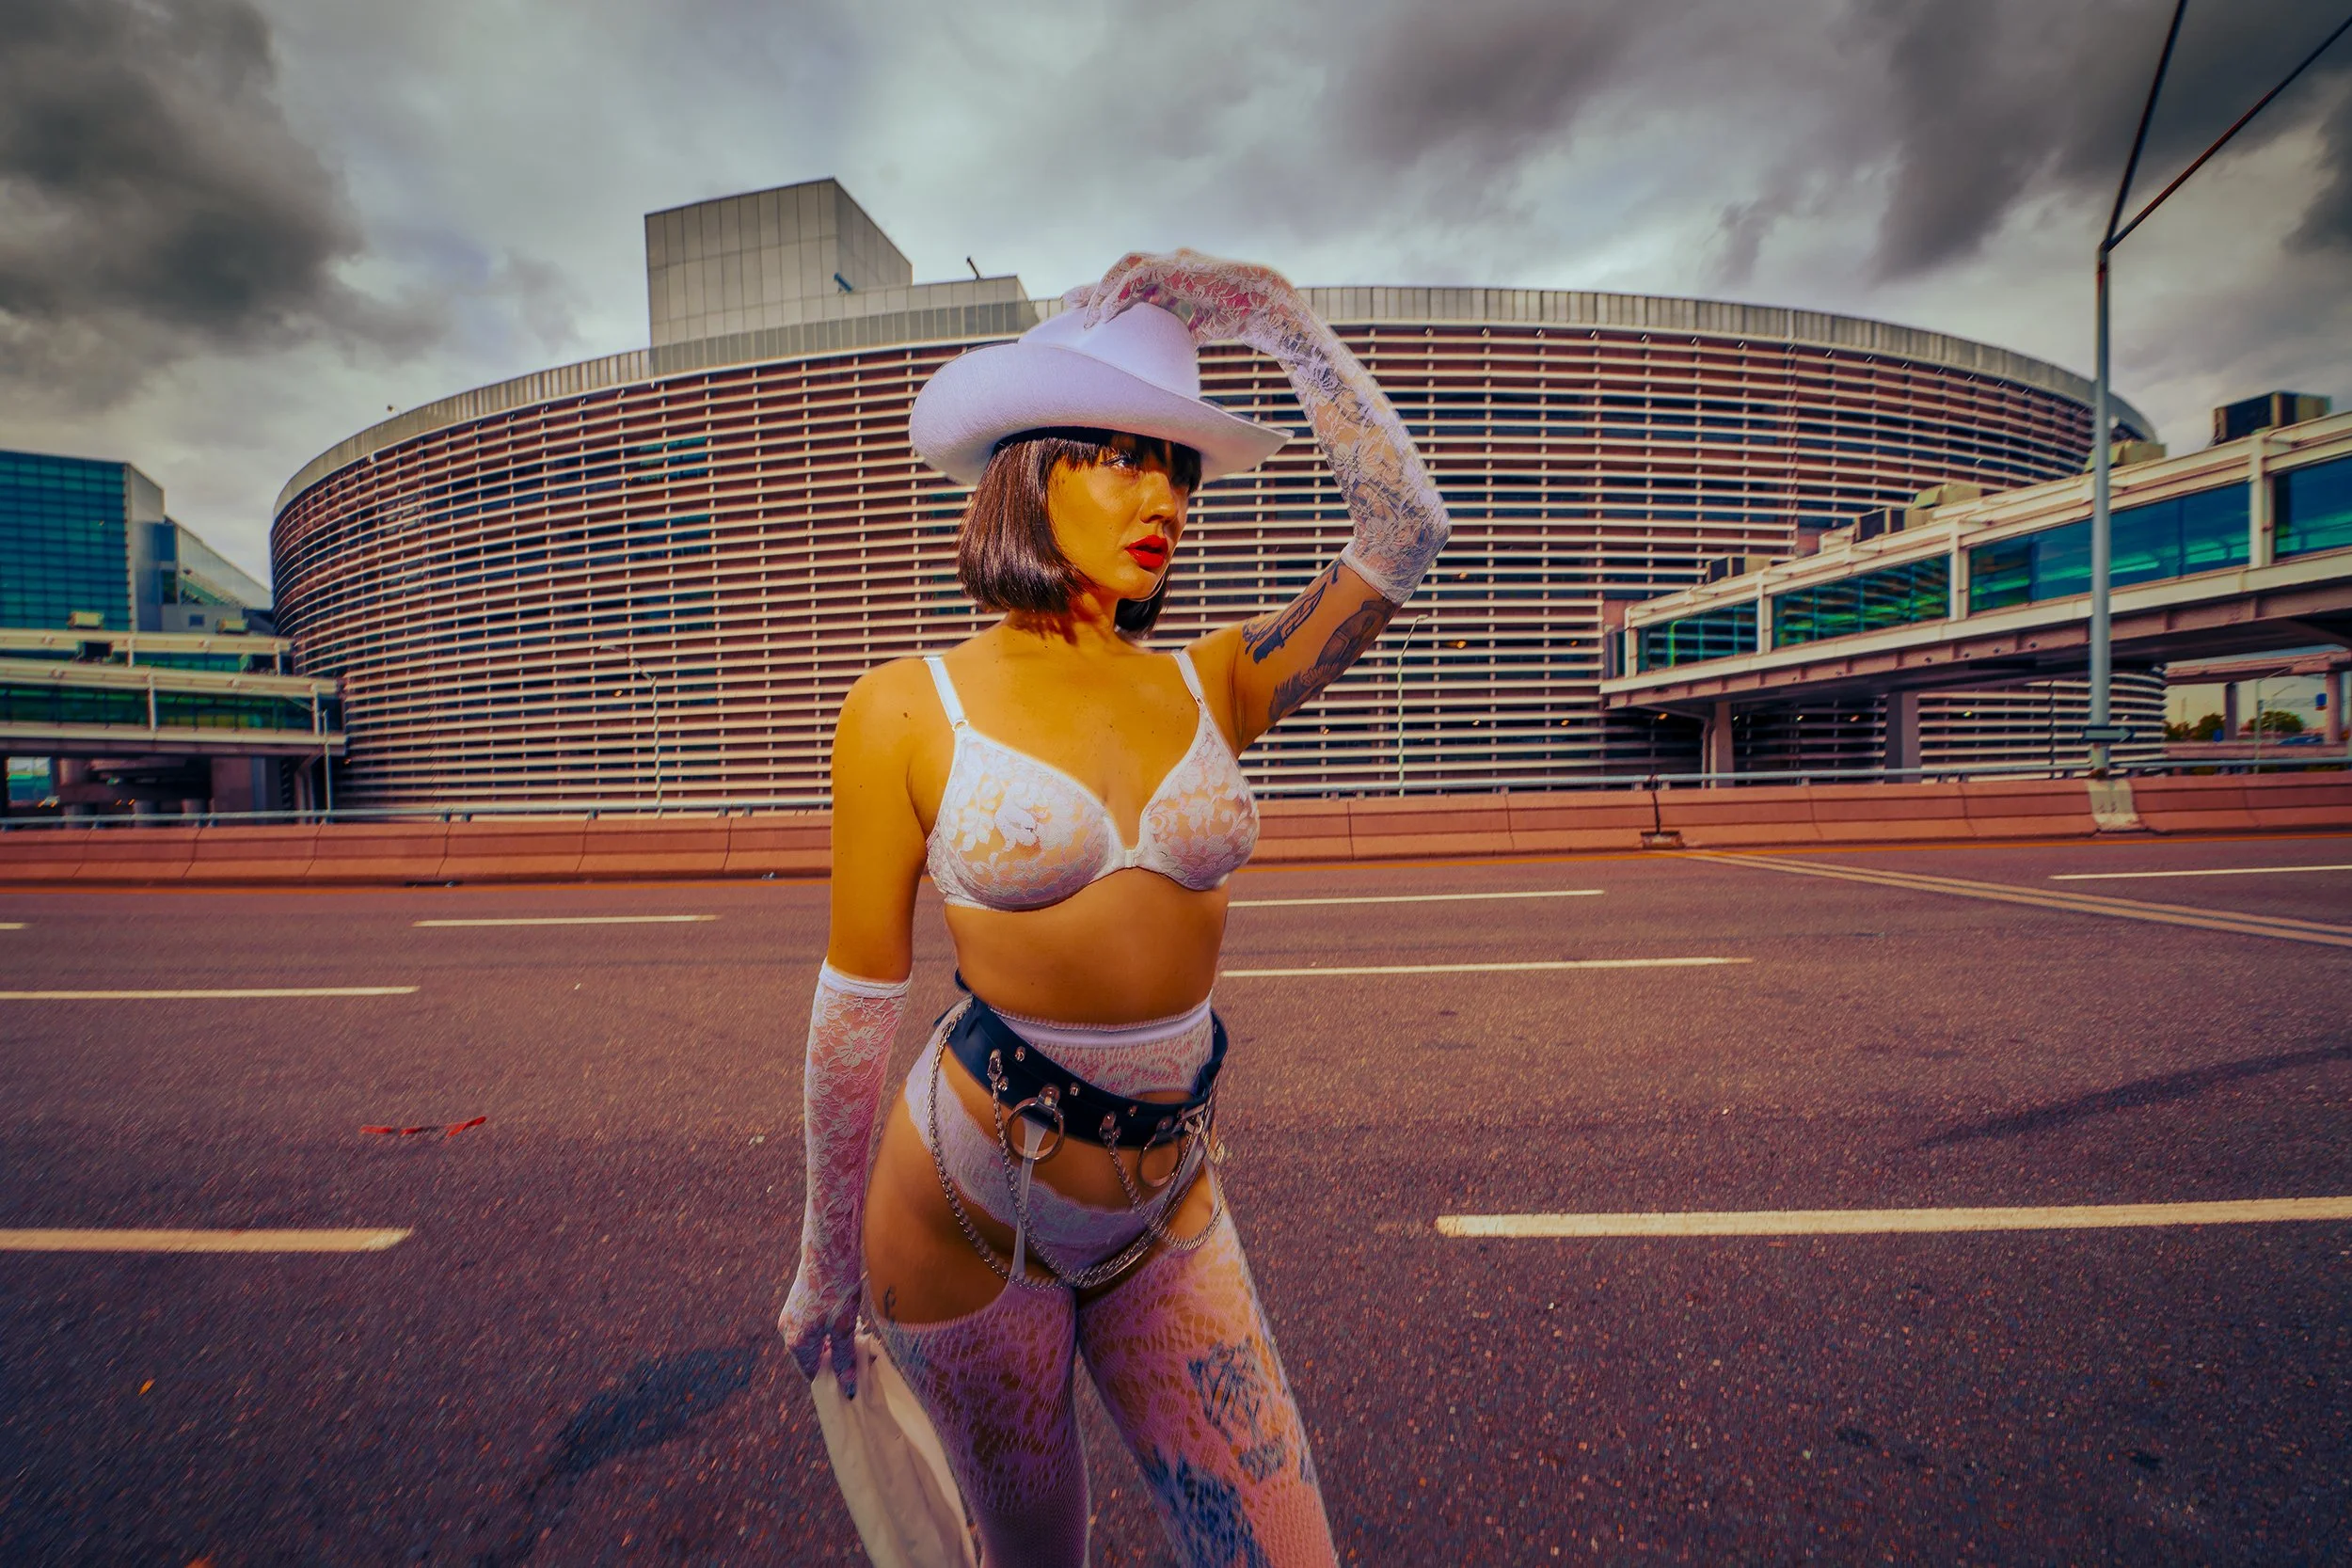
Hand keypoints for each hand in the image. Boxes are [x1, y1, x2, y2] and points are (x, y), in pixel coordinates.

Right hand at [779, 1257, 859, 1397]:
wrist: (827, 1251)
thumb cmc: (836, 1289)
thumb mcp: (844, 1327)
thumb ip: (844, 1358)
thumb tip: (848, 1387)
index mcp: (796, 1342)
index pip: (812, 1372)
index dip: (833, 1376)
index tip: (852, 1374)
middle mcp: (787, 1330)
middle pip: (811, 1355)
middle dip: (834, 1357)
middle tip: (858, 1353)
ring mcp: (790, 1315)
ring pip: (812, 1339)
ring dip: (831, 1341)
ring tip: (854, 1334)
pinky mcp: (796, 1302)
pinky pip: (811, 1324)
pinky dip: (826, 1327)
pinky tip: (844, 1318)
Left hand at [1063, 249, 1305, 349]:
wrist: (1259, 303)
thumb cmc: (1238, 317)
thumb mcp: (1202, 329)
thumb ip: (1183, 333)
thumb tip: (1169, 357)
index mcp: (1176, 277)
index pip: (1135, 283)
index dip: (1112, 296)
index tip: (1089, 312)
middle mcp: (1171, 264)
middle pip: (1123, 271)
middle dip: (1096, 287)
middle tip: (1069, 301)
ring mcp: (1172, 261)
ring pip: (1125, 268)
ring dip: (1103, 290)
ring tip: (1088, 316)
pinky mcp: (1174, 265)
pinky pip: (1136, 275)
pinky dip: (1119, 293)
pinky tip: (1106, 313)